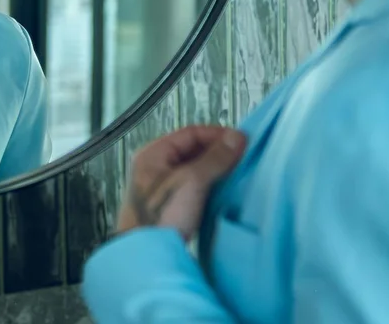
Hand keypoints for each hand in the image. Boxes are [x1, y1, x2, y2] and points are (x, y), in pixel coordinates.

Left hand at [117, 125, 246, 239]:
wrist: (147, 255)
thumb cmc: (160, 216)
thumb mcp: (192, 181)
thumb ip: (215, 158)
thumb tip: (236, 138)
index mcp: (153, 154)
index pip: (190, 133)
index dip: (217, 135)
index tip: (240, 142)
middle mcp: (154, 168)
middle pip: (192, 151)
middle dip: (218, 154)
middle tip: (241, 159)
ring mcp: (161, 189)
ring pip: (194, 171)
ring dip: (215, 172)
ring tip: (235, 175)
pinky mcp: (169, 207)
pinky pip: (193, 189)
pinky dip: (209, 188)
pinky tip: (222, 194)